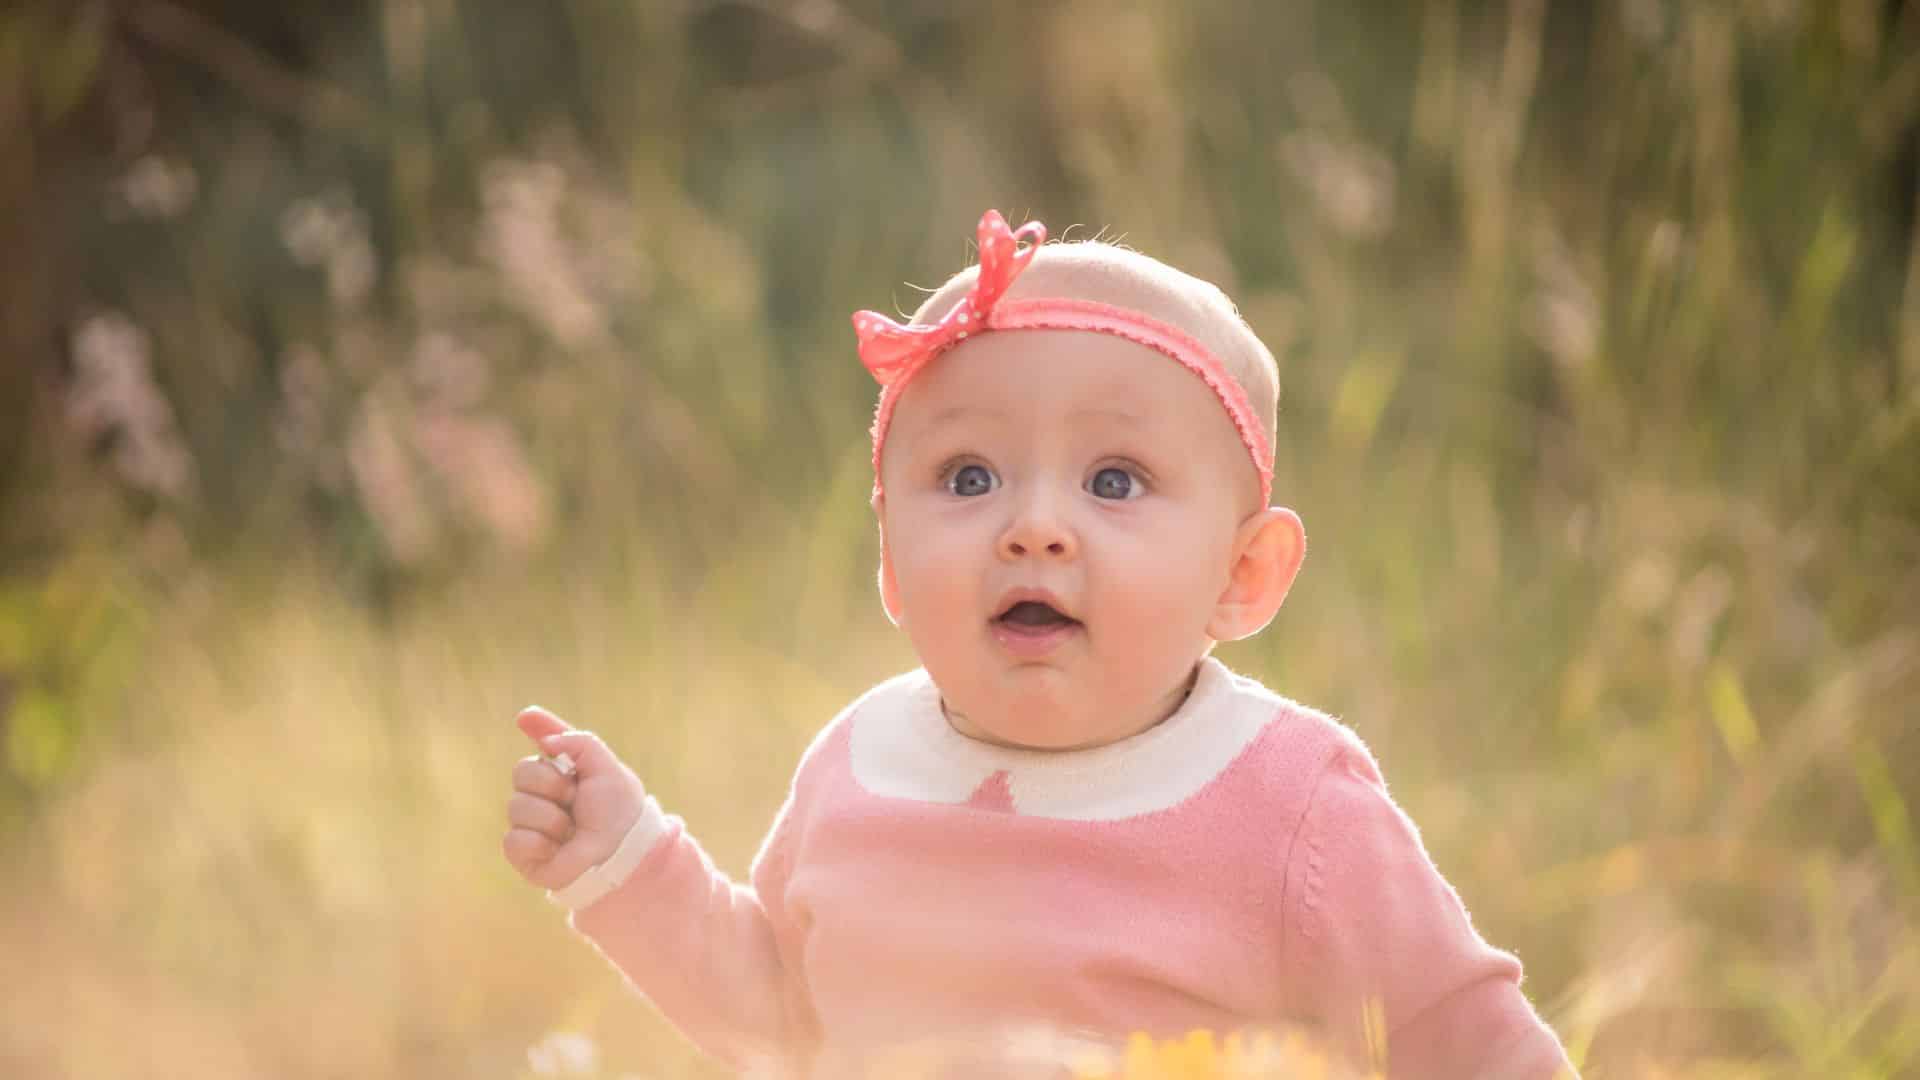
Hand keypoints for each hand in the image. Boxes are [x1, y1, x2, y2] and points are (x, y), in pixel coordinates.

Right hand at [503, 706, 648, 891]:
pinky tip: (556, 850)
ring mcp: (530, 823)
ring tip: (572, 831)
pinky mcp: (523, 853)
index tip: (525, 718)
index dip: (539, 729)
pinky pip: (513, 839)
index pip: (544, 746)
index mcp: (564, 773)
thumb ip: (578, 742)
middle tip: (575, 800)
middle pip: (521, 771)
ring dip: (551, 819)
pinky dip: (539, 843)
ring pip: (517, 806)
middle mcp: (543, 795)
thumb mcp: (606, 768)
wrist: (620, 854)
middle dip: (551, 784)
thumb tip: (539, 735)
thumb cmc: (618, 812)